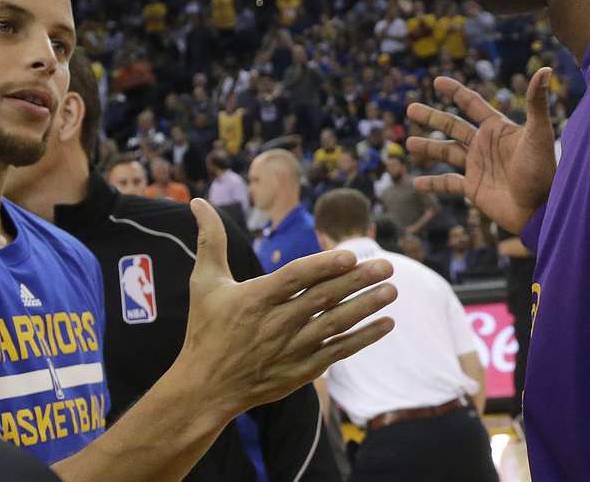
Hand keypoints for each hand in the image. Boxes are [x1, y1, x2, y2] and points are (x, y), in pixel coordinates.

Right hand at [176, 198, 396, 416]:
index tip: (350, 256)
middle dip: (357, 281)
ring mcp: (291, 349)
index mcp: (254, 299)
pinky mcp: (301, 371)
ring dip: (366, 307)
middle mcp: (275, 324)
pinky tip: (386, 323)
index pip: (294, 278)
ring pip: (335, 325)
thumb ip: (210, 241)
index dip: (322, 266)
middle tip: (386, 265)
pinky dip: (363, 338)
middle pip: (323, 299)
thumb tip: (196, 202)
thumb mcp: (204, 282)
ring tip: (392, 289)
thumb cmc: (206, 329)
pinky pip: (338, 351)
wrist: (206, 387)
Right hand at [405, 67, 555, 232]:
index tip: (437, 81)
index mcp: (497, 129)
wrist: (541, 210)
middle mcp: (485, 145)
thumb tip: (546, 69)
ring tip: (409, 142)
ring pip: (447, 152)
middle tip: (410, 109)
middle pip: (453, 126)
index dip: (455, 91)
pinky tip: (416, 183)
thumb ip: (537, 103)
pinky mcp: (474, 188)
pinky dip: (432, 183)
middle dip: (432, 117)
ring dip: (428, 147)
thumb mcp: (539, 135)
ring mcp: (478, 166)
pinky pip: (448, 183)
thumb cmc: (543, 171)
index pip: (472, 104)